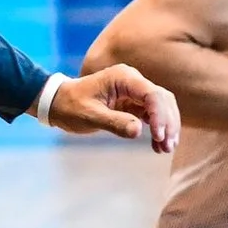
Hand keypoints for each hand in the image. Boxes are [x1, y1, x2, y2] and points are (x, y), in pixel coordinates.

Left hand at [45, 65, 180, 153]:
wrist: (58, 103)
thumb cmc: (71, 106)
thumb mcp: (90, 116)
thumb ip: (114, 123)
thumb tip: (138, 131)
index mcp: (123, 78)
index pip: (152, 94)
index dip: (160, 116)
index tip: (158, 137)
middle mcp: (132, 81)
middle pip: (162, 99)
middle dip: (168, 123)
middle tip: (168, 146)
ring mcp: (134, 92)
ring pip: (161, 107)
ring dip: (166, 127)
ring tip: (166, 149)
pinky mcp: (132, 103)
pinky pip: (151, 114)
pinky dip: (157, 128)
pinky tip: (158, 145)